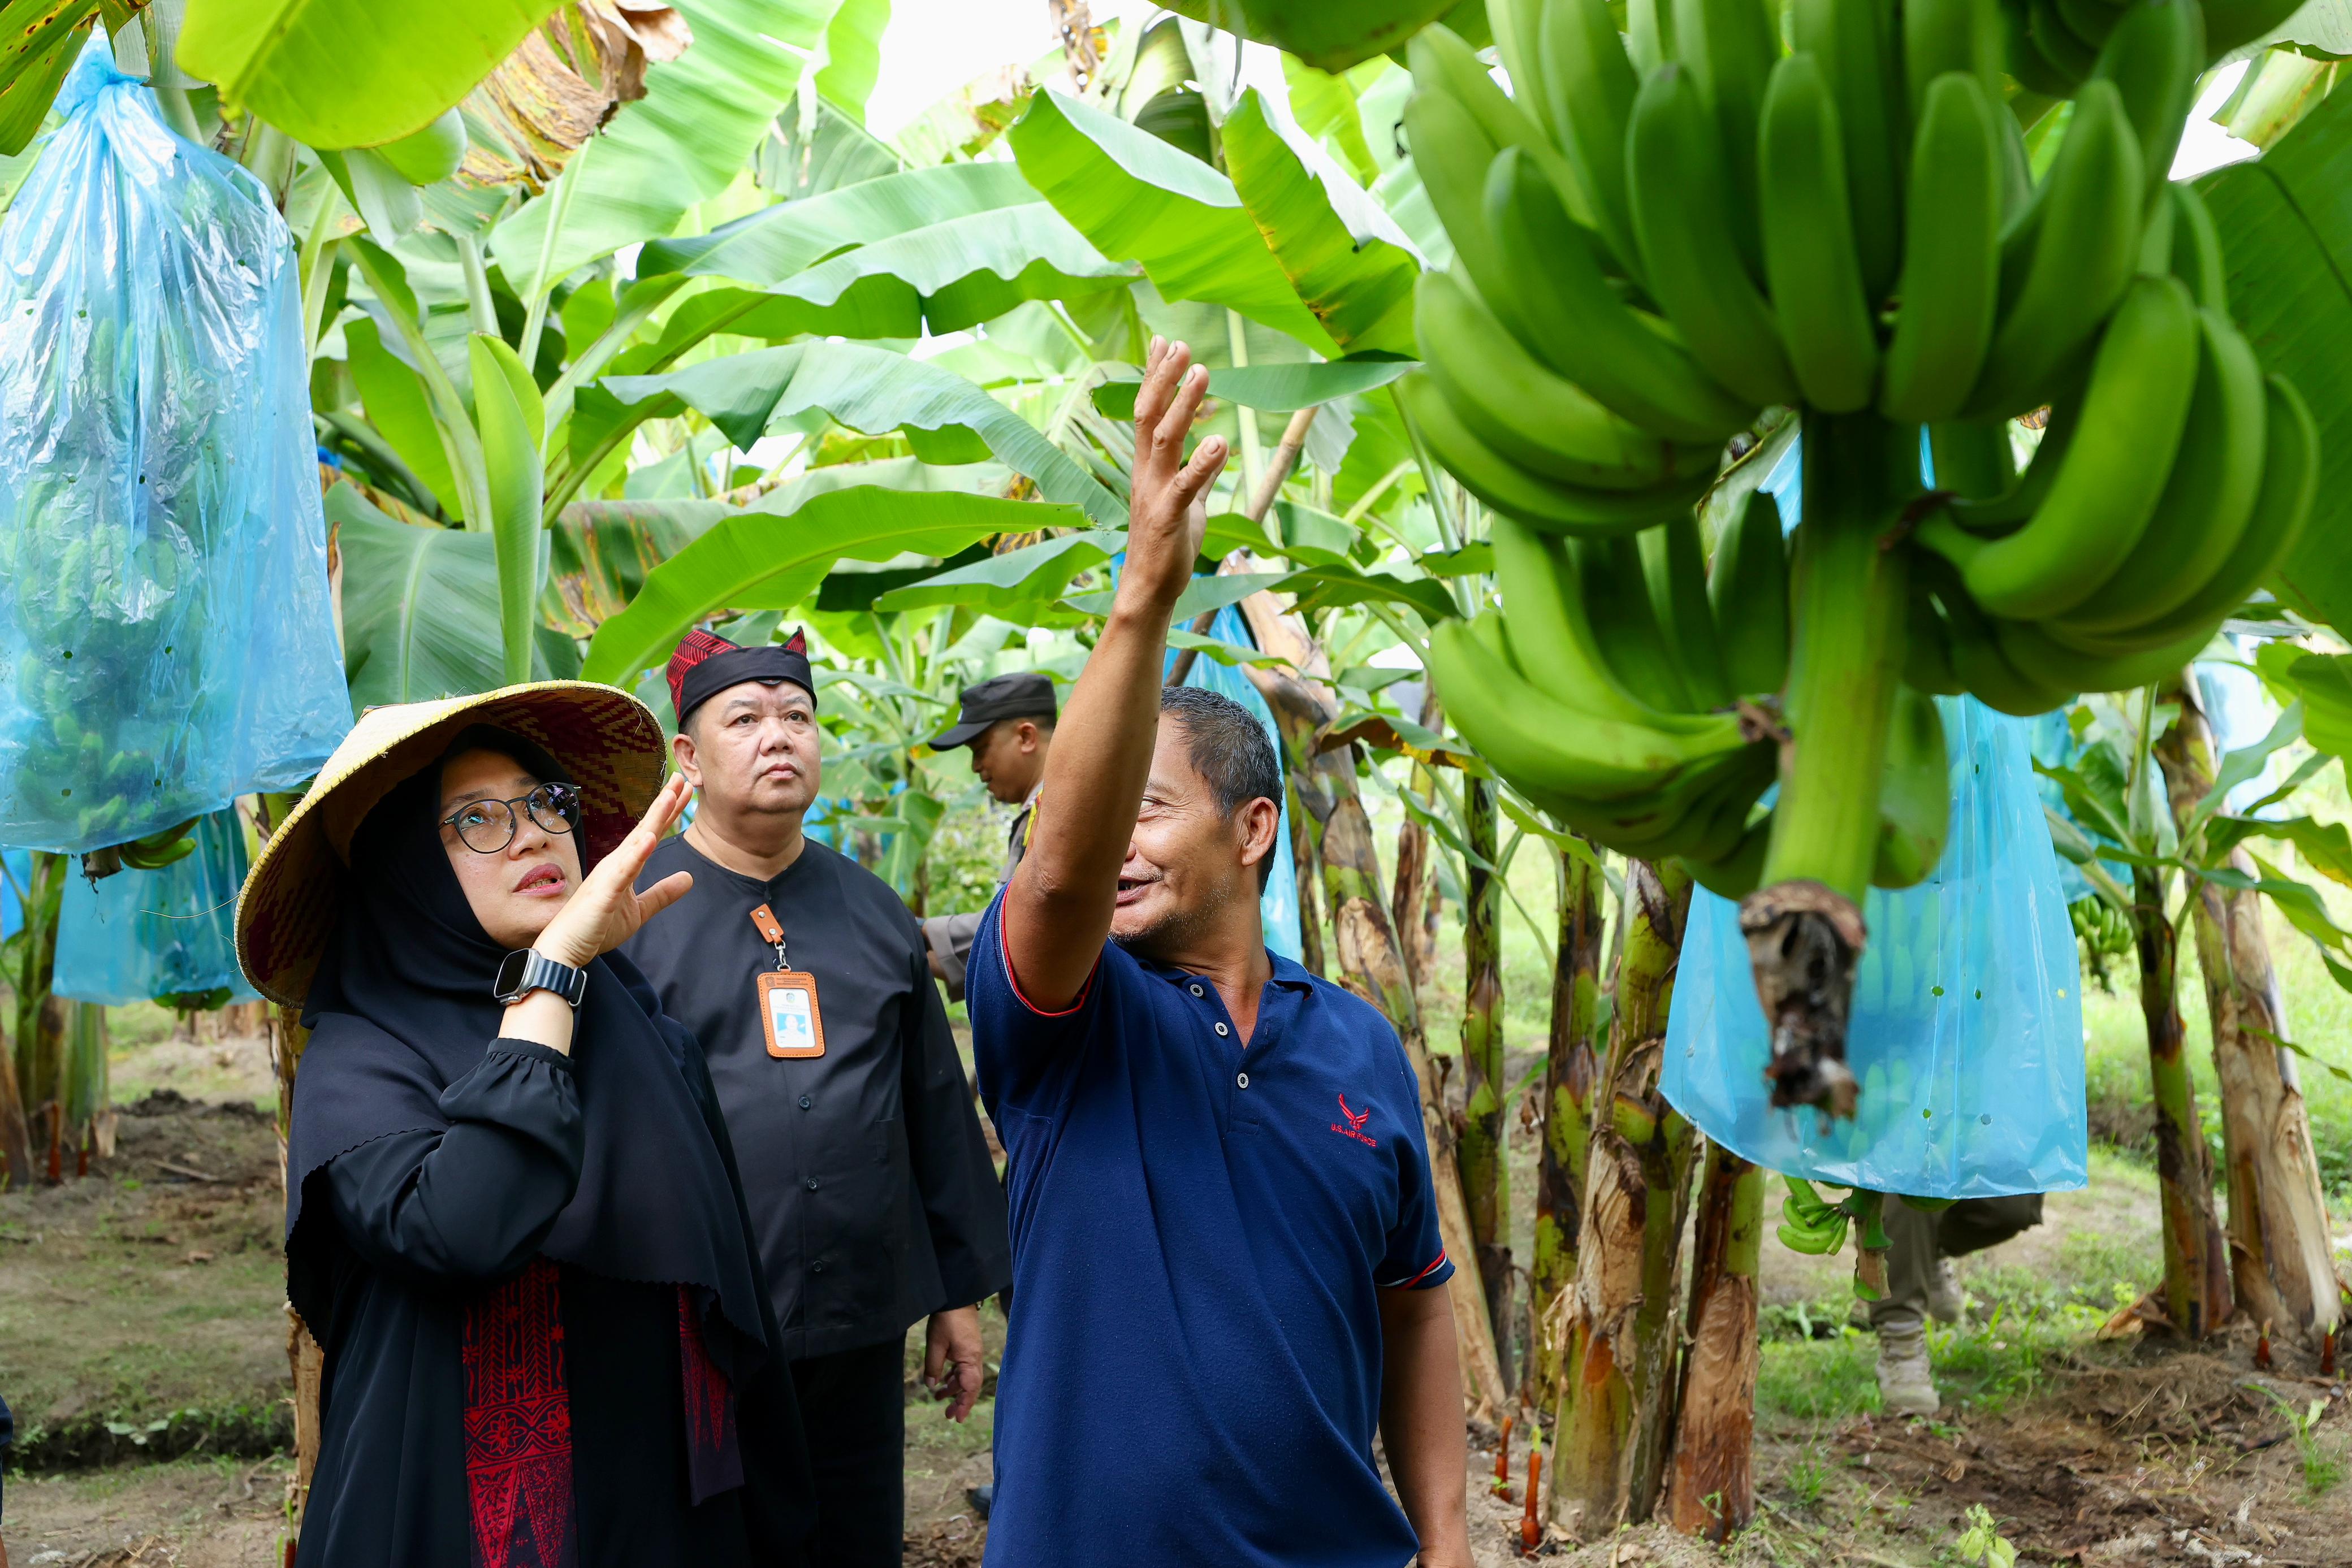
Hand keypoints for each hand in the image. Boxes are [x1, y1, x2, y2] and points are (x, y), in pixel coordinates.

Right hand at [534, 774, 694, 967]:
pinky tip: (649, 839)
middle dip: (663, 804)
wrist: (564, 950)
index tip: (683, 791)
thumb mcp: (639, 911)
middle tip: (681, 778)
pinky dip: (636, 855)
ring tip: (670, 796)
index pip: (649, 834)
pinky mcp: (603, 893)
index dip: (667, 813)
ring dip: (653, 819)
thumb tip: (688, 877)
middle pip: (644, 829)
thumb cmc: (595, 928)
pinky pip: (623, 872)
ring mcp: (608, 876)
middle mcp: (615, 865)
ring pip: (635, 843)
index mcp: (623, 867)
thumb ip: (662, 893)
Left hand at [922, 1305, 984, 1422]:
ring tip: (938, 1399)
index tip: (957, 1419)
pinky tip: (943, 1381)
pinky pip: (962, 1368)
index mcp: (970, 1358)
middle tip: (947, 1415)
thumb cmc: (947, 1319)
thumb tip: (931, 1385)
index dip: (964, 1404)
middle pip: (969, 1385)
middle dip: (959, 1401)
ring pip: (965, 1377)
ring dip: (954, 1389)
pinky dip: (953, 1377)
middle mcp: (974, 1358)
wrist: (956, 1296)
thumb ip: (933, 1366)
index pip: (970, 1387)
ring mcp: (971, 1352)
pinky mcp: (967, 1347)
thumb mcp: (935, 1344)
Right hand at [1120, 337, 1225, 610]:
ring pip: (1165, 440)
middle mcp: (1146, 474)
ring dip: (1183, 405)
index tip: (1163, 341)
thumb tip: (1215, 446)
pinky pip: (1185, 486)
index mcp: (1148, 467)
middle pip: (1150, 416)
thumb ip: (1198, 472)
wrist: (1149, 589)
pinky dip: (1202, 463)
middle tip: (1181, 344)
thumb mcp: (1188, 501)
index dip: (1154, 376)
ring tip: (1202, 373)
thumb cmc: (1168, 545)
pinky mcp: (1169, 518)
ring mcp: (1155, 494)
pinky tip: (1220, 440)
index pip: (1147, 412)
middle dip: (1164, 378)